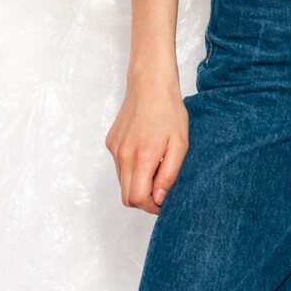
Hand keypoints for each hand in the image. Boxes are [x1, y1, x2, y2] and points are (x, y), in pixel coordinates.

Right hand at [106, 78, 188, 214]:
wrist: (150, 84)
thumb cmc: (169, 111)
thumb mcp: (180, 145)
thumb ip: (169, 174)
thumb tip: (159, 198)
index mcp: (142, 157)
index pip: (137, 199)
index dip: (152, 206)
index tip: (165, 201)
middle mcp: (123, 155)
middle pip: (126, 197)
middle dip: (144, 200)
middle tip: (161, 189)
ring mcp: (115, 149)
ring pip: (122, 182)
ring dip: (137, 184)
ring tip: (156, 168)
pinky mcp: (111, 142)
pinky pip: (119, 167)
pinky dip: (131, 170)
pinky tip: (146, 155)